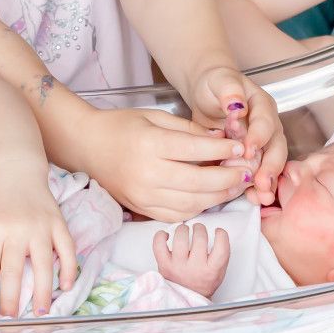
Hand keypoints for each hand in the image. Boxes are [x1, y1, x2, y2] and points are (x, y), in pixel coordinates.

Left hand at [0, 174, 77, 316]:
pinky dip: (68, 268)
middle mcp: (17, 229)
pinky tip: (66, 286)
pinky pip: (67, 249)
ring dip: (43, 291)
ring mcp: (41, 226)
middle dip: (11, 299)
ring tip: (41, 312)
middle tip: (10, 318)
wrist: (16, 171)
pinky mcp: (58, 222)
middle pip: (14, 271)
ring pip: (43, 264)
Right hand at [82, 107, 256, 221]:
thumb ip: (189, 129)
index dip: (223, 150)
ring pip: (193, 203)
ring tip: (235, 185)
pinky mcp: (142, 209)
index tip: (240, 147)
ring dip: (219, 196)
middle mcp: (147, 174)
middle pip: (199, 182)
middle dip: (229, 177)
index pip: (196, 149)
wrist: (87, 147)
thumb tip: (222, 139)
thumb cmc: (120, 126)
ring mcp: (144, 196)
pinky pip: (178, 215)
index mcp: (150, 144)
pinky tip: (211, 196)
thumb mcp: (155, 117)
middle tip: (247, 171)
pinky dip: (199, 208)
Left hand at [153, 223, 229, 298]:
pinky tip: (166, 236)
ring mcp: (178, 266)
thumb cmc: (201, 284)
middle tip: (198, 229)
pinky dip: (161, 236)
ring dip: (183, 229)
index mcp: (211, 271)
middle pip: (200, 238)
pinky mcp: (164, 265)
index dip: (221, 235)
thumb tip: (218, 233)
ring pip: (180, 237)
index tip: (218, 231)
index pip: (221, 248)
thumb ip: (220, 256)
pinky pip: (159, 244)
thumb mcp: (218, 273)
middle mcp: (195, 268)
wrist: (185, 300)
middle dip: (200, 228)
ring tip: (184, 230)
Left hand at [188, 67, 286, 204]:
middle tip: (262, 182)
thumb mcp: (219, 80)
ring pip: (272, 163)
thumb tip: (236, 103)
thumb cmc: (215, 85)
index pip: (265, 121)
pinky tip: (252, 198)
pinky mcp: (253, 156)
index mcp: (262, 104)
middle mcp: (268, 125)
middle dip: (270, 165)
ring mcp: (263, 142)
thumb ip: (229, 89)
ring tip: (261, 197)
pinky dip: (257, 186)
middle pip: (276, 146)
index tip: (249, 149)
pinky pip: (259, 172)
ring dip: (268, 180)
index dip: (259, 136)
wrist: (208, 94)